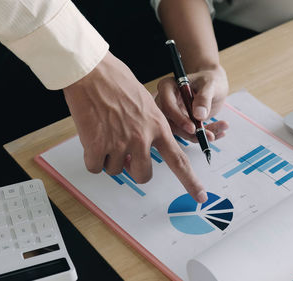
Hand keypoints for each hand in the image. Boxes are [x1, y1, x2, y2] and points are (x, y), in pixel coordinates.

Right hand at [63, 51, 206, 202]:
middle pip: (143, 175)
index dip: (191, 181)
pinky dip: (92, 157)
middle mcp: (142, 138)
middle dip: (134, 170)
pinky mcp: (97, 145)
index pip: (179, 160)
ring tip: (105, 132)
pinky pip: (95, 167)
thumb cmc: (118, 83)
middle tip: (125, 157)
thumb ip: (148, 129)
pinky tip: (92, 136)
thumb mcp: (146, 104)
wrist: (92, 72)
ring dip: (109, 158)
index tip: (201, 197)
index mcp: (159, 127)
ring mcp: (120, 143)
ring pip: (116, 170)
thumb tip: (139, 153)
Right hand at [155, 64, 228, 142]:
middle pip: (171, 123)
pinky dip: (206, 135)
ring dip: (201, 135)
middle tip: (210, 135)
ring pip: (182, 131)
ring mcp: (174, 114)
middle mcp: (167, 102)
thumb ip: (204, 98)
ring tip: (221, 131)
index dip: (179, 119)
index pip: (167, 106)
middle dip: (191, 133)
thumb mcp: (209, 84)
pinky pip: (191, 134)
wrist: (215, 84)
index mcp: (167, 87)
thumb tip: (198, 115)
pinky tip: (220, 132)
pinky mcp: (182, 123)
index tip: (193, 128)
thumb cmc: (210, 79)